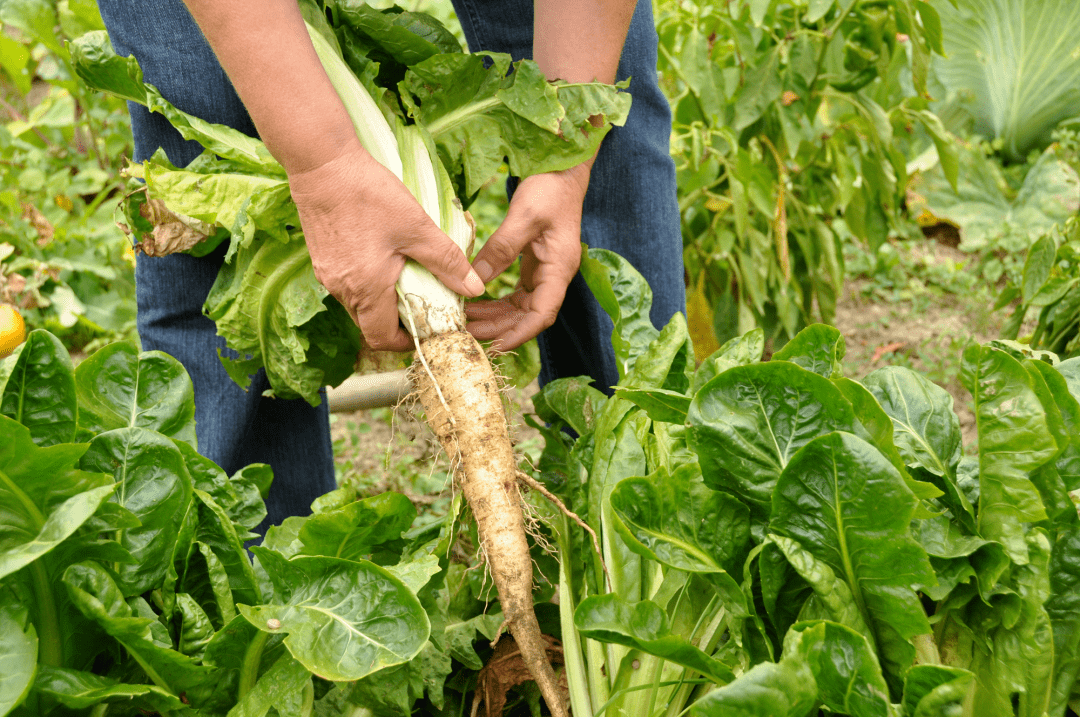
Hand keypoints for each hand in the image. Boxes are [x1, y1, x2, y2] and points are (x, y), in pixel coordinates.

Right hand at [288, 139, 484, 350]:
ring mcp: (327, 275)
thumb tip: (474, 289)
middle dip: (399, 323)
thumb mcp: (417, 227)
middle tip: (425, 304)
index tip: (429, 327)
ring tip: (408, 280)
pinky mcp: (322, 260)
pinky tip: (385, 260)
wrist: (321, 163)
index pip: (383, 339)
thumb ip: (447, 262)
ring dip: (383, 303)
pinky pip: (348, 286)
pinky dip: (368, 285)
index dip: (408, 342)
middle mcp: (341, 289)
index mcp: (366, 290)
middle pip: (371, 325)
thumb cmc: (369, 194)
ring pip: (359, 306)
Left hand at [465, 163, 590, 350]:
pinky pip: (515, 291)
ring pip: (520, 306)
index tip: (495, 346)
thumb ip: (501, 249)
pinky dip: (496, 300)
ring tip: (464, 320)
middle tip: (465, 333)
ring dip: (494, 316)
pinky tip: (474, 302)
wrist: (562, 167)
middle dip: (499, 328)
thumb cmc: (550, 188)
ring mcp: (545, 270)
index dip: (520, 334)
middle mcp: (555, 275)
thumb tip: (476, 279)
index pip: (542, 314)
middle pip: (528, 315)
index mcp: (559, 268)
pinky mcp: (534, 262)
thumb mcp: (523, 216)